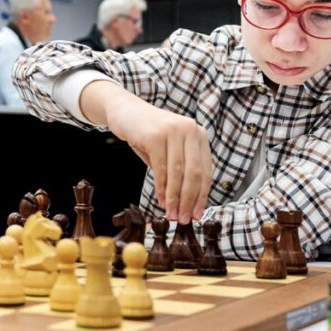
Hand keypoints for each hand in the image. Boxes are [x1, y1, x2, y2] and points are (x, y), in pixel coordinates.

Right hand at [80, 81, 212, 223]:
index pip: (206, 171)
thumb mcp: (170, 148)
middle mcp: (190, 130)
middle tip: (183, 219)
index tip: (196, 214)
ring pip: (178, 173)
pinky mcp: (155, 135)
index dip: (202, 196)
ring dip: (174, 198)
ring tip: (171, 214)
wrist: (124, 110)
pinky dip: (161, 188)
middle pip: (195, 174)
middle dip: (189, 200)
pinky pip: (161, 169)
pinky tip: (160, 200)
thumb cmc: (148, 133)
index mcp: (199, 135)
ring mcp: (172, 131)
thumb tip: (187, 203)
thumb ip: (181, 169)